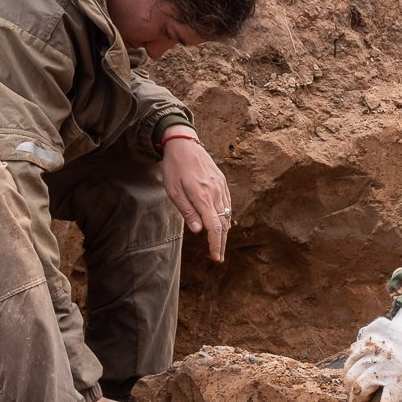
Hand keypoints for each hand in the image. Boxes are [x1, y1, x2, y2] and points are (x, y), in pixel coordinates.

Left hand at [159, 127, 232, 262]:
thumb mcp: (174, 191)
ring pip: (227, 214)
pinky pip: (227, 203)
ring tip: (220, 244)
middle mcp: (215, 193)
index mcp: (203, 197)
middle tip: (219, 257)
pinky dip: (226, 216)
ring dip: (224, 231)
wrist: (184, 144)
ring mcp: (221, 187)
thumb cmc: (174, 168)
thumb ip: (188, 212)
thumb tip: (198, 231)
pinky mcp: (222, 182)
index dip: (216, 244)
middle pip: (223, 224)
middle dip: (222, 242)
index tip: (216, 257)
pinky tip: (222, 223)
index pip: (214, 227)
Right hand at [344, 305, 401, 401]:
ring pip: (349, 374)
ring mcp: (374, 346)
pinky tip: (361, 371)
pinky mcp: (365, 337)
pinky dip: (351, 370)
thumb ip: (395, 400)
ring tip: (360, 393)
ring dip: (352, 389)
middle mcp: (387, 360)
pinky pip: (349, 359)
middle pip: (359, 389)